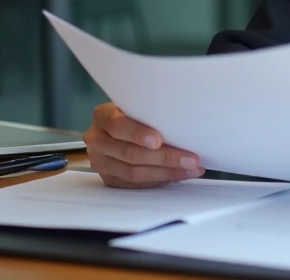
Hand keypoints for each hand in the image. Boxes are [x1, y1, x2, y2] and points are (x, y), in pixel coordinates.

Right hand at [84, 103, 203, 187]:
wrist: (113, 128)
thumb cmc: (132, 114)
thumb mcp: (137, 106)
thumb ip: (151, 113)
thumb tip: (186, 124)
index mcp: (103, 116)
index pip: (118, 125)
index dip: (137, 134)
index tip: (158, 140)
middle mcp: (97, 139)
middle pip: (130, 153)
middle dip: (164, 157)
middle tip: (191, 159)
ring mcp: (101, 161)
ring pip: (134, 172)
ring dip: (167, 172)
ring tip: (191, 169)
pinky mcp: (109, 178)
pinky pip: (136, 184)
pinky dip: (160, 179)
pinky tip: (179, 174)